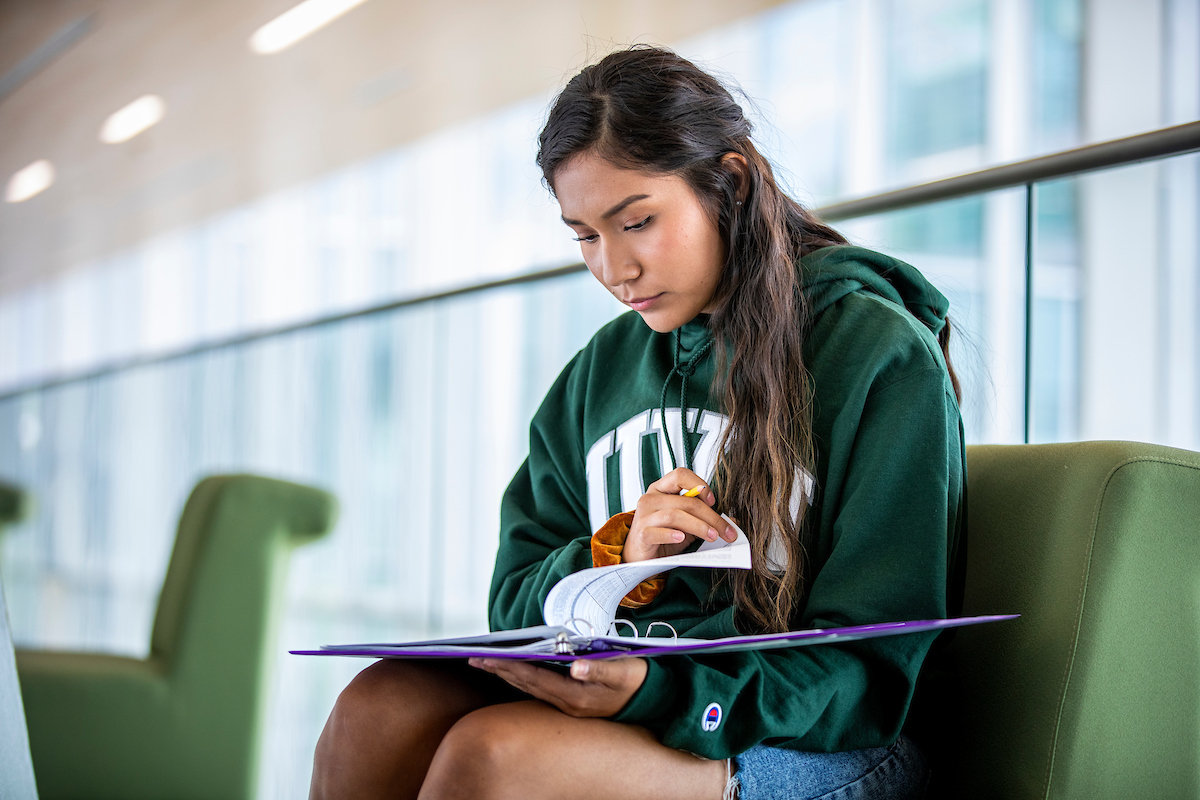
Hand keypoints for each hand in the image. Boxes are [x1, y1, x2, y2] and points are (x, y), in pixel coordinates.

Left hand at [468, 657, 647, 717]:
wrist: (653, 700)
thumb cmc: (636, 680)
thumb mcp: (622, 671)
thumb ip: (599, 669)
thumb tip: (576, 666)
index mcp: (575, 695)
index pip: (534, 678)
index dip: (510, 666)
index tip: (487, 657)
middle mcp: (567, 704)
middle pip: (526, 685)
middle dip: (500, 670)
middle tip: (474, 658)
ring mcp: (568, 706)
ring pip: (530, 689)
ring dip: (507, 675)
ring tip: (487, 663)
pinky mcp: (572, 703)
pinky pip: (539, 690)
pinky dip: (523, 679)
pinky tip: (515, 672)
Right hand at [624, 468, 737, 562]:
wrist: (638, 557)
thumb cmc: (662, 536)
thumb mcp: (685, 525)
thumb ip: (704, 519)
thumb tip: (733, 521)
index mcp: (661, 489)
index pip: (681, 474)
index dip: (699, 484)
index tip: (713, 501)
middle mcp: (651, 498)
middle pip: (686, 501)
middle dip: (711, 517)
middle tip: (727, 532)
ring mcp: (644, 515)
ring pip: (676, 515)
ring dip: (699, 526)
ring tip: (713, 536)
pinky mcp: (641, 533)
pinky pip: (657, 531)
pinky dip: (672, 534)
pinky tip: (682, 538)